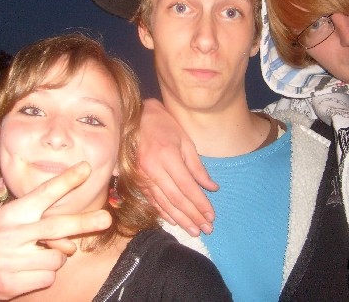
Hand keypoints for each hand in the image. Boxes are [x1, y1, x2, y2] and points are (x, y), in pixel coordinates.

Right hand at [0, 161, 111, 299]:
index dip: (66, 181)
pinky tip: (28, 271)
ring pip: (56, 258)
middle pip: (56, 226)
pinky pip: (47, 278)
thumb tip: (73, 240)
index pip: (44, 193)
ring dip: (56, 258)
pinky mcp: (10, 283)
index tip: (86, 168)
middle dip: (84, 222)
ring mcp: (10, 259)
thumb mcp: (13, 217)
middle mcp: (12, 234)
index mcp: (14, 213)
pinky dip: (45, 275)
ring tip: (37, 255)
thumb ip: (41, 221)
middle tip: (106, 218)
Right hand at [138, 98, 217, 236]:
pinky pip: (152, 200)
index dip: (200, 203)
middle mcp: (152, 169)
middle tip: (207, 229)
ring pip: (163, 203)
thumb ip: (198, 167)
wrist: (137, 118)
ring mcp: (142, 176)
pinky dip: (164, 212)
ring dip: (180, 219)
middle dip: (193, 216)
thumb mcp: (186, 141)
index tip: (212, 216)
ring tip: (194, 231)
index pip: (187, 187)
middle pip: (176, 198)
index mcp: (167, 156)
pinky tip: (174, 221)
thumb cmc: (165, 126)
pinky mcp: (136, 179)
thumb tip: (212, 188)